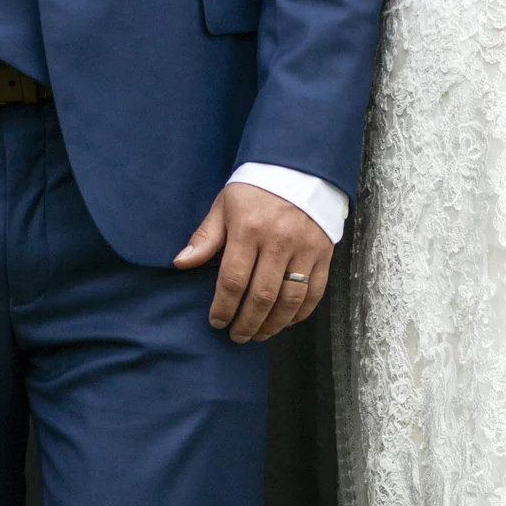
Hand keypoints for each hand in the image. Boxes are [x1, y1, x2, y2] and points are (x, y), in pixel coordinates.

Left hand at [176, 182, 333, 342]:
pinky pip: (314, 292)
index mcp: (249, 229)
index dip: (223, 307)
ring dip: (272, 324)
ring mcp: (305, 249)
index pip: (233, 280)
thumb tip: (181, 263)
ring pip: (289, 300)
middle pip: (261, 296)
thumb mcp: (224, 206)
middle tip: (236, 336)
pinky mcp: (323, 254)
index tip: (216, 322)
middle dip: (246, 322)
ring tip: (259, 334)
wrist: (298, 169)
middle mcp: (279, 241)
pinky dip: (299, 313)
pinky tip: (284, 322)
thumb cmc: (255, 190)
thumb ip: (205, 238)